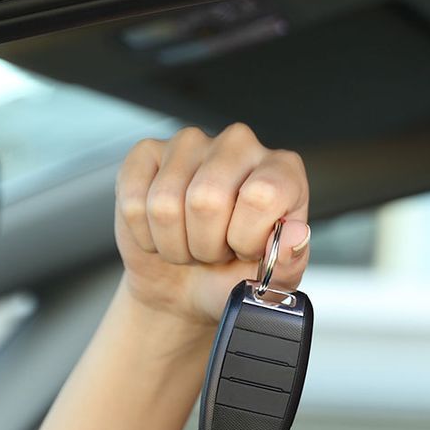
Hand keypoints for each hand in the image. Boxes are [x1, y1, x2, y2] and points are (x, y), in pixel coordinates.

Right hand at [113, 122, 311, 330]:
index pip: (262, 195)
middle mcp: (240, 144)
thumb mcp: (270, 287)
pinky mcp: (147, 152)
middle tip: (214, 251)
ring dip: (174, 244)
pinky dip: (145, 235)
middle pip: (206, 199)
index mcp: (282, 170)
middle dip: (205, 245)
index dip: (246, 238)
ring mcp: (191, 142)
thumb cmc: (232, 277)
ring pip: (165, 204)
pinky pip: (134, 201)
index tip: (246, 250)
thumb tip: (295, 234)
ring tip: (190, 243)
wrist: (188, 287)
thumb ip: (289, 264)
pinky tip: (162, 232)